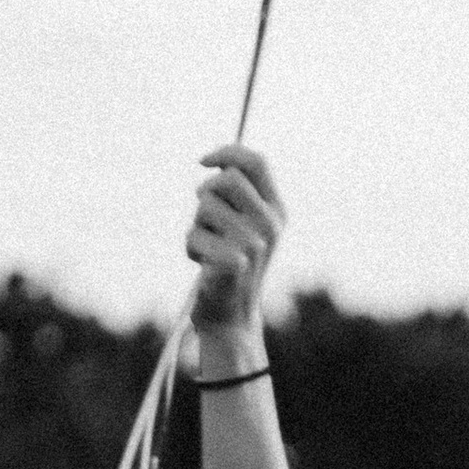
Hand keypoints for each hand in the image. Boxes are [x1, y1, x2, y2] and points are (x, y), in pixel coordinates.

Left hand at [186, 143, 285, 349]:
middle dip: (205, 195)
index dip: (226, 152)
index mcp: (278, 211)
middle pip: (225, 180)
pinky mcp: (233, 264)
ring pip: (204, 207)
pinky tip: (203, 266)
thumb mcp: (245, 225)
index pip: (256, 162)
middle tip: (205, 218)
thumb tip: (217, 160)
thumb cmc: (231, 263)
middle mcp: (271, 225)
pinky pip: (193, 236)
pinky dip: (190, 249)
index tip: (203, 161)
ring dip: (196, 226)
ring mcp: (254, 245)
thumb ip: (238, 194)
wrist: (232, 316)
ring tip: (208, 248)